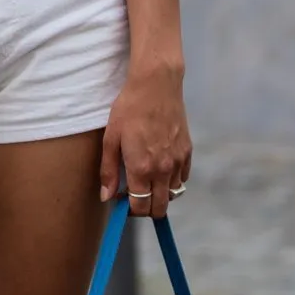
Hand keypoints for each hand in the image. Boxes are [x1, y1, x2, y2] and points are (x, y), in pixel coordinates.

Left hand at [99, 64, 191, 218]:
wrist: (157, 84)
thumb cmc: (129, 108)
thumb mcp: (111, 138)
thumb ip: (109, 171)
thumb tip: (107, 197)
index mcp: (141, 168)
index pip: (140, 207)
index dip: (130, 210)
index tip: (123, 201)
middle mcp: (163, 170)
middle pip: (159, 208)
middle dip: (146, 208)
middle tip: (135, 194)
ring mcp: (178, 161)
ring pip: (173, 195)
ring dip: (160, 194)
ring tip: (148, 179)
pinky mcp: (188, 152)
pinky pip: (183, 178)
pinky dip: (172, 180)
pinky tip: (161, 168)